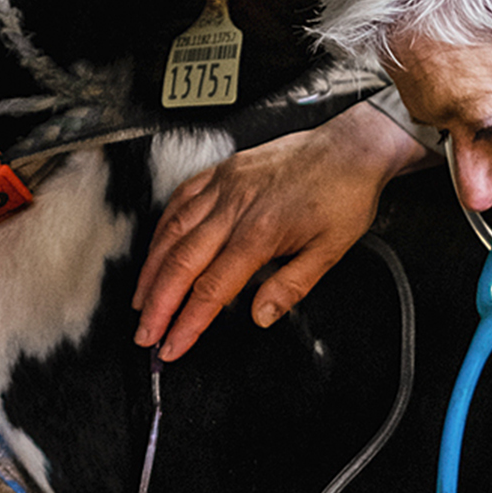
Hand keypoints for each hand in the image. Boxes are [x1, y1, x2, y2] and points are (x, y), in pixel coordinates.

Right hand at [131, 100, 428, 361]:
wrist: (351, 147)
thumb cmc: (344, 195)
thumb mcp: (330, 250)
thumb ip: (291, 286)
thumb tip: (261, 316)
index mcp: (260, 233)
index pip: (212, 289)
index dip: (187, 323)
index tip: (172, 346)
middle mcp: (234, 208)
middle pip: (180, 264)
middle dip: (157, 305)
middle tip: (145, 334)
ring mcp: (223, 187)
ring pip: (172, 232)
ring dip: (151, 271)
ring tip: (140, 301)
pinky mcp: (221, 172)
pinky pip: (179, 200)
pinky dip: (161, 229)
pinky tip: (155, 249)